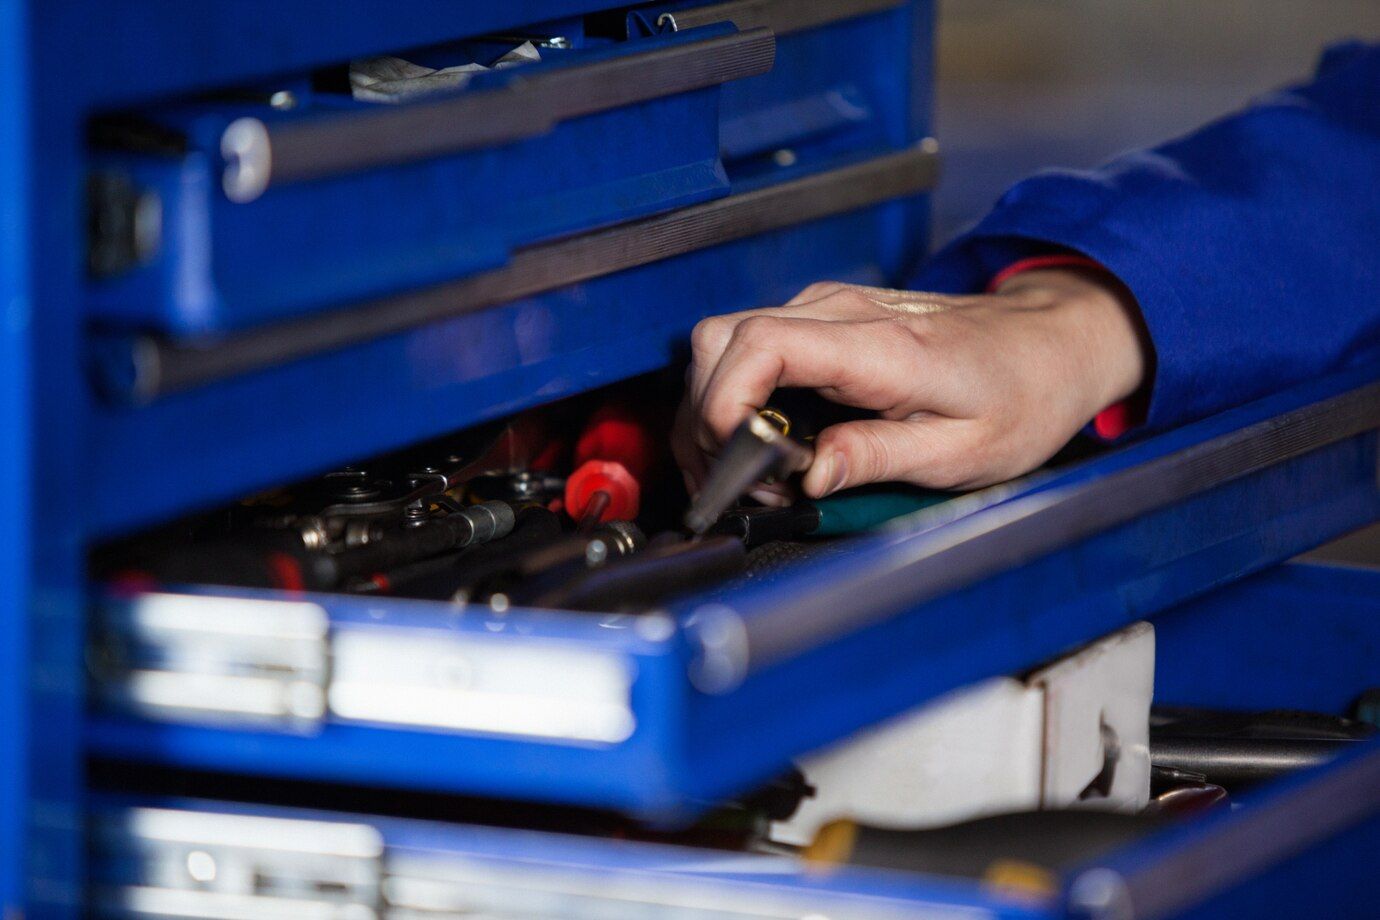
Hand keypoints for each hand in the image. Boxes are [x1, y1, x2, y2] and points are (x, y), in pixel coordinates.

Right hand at [673, 268, 1149, 498]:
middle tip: (734, 479)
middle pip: (721, 340)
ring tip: (750, 467)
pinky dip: (738, 393)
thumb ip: (879, 458)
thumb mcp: (964, 451)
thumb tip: (810, 476)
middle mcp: (842, 311)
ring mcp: (830, 307)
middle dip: (705, 416)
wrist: (1051, 343)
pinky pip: (751, 344)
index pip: (760, 345)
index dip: (723, 400)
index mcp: (878, 346)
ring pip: (725, 340)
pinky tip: (765, 438)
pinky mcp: (825, 317)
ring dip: (716, 407)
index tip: (730, 455)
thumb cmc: (1019, 395)